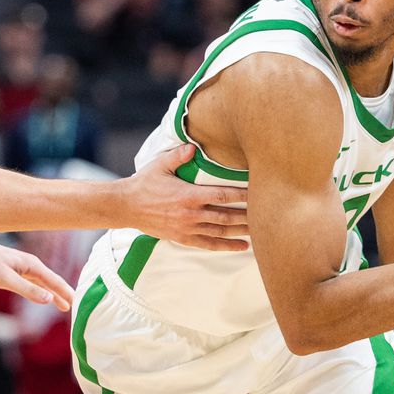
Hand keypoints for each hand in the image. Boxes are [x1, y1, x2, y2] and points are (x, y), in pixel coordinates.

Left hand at [0, 233, 73, 311]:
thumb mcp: (6, 280)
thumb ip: (28, 290)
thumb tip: (49, 299)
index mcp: (31, 264)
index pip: (54, 281)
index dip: (65, 292)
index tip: (77, 302)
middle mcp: (29, 264)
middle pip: (50, 281)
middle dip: (62, 293)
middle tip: (72, 306)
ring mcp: (20, 267)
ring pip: (41, 282)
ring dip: (51, 293)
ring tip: (61, 304)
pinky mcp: (10, 270)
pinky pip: (31, 282)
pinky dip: (39, 290)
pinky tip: (40, 295)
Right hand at [120, 143, 250, 250]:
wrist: (125, 207)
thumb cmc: (144, 183)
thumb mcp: (160, 165)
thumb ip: (179, 155)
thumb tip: (193, 147)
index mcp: (189, 194)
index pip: (222, 194)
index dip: (242, 194)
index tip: (259, 193)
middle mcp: (191, 213)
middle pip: (226, 216)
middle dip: (248, 216)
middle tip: (267, 215)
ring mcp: (187, 228)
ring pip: (220, 231)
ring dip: (241, 232)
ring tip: (260, 231)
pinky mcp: (183, 238)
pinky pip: (208, 245)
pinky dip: (226, 246)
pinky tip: (241, 246)